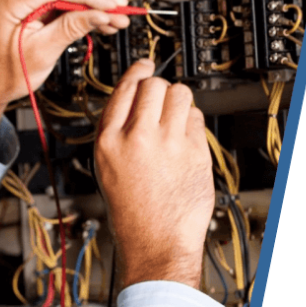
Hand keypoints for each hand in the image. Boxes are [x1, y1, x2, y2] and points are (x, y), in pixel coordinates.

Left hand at [0, 0, 129, 154]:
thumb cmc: (3, 74)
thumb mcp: (42, 53)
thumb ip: (71, 28)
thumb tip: (101, 14)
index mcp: (9, 0)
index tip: (114, 6)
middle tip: (120, 8)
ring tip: (115, 17)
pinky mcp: (29, 1)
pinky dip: (81, 5)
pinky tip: (100, 17)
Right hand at [95, 60, 213, 289]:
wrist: (155, 241)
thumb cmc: (132, 212)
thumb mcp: (108, 168)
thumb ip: (118, 133)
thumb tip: (135, 101)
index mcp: (108, 141)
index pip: (123, 89)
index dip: (137, 72)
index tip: (144, 65)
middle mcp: (136, 137)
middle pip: (153, 84)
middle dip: (159, 88)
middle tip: (161, 99)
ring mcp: (167, 143)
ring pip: (180, 93)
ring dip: (179, 100)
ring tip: (175, 118)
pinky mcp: (194, 151)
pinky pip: (197, 118)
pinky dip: (193, 122)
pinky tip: (185, 139)